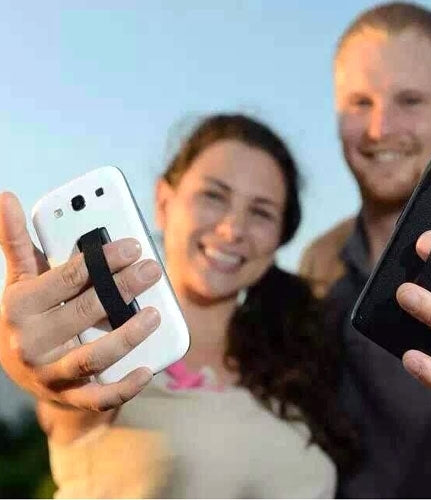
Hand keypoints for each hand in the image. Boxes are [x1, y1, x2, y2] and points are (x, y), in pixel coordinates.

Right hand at [0, 192, 162, 410]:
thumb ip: (18, 242)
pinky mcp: (70, 395)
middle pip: (86, 310)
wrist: (24, 368)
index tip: (133, 245)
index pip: (68, 277)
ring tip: (155, 314)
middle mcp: (31, 341)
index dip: (103, 259)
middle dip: (123, 288)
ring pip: (93, 355)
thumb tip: (6, 197)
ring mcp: (50, 372)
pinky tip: (147, 370)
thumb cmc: (31, 313)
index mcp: (19, 305)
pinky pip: (98, 397)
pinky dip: (123, 387)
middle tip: (152, 269)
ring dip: (127, 335)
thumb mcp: (21, 279)